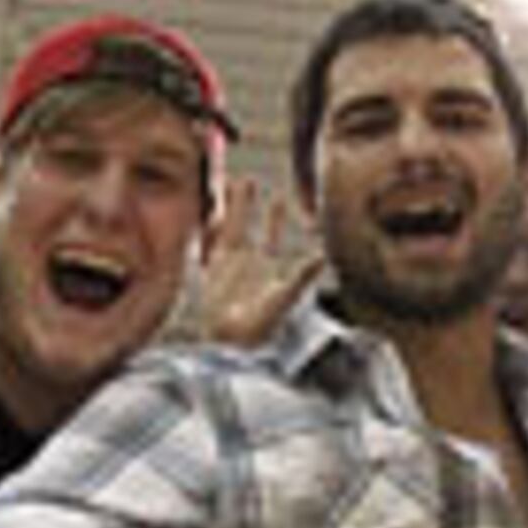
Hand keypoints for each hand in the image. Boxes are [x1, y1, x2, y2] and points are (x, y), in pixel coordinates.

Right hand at [196, 177, 321, 348]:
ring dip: (224, 211)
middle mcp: (243, 269)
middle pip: (244, 229)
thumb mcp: (285, 298)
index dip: (274, 219)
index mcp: (265, 273)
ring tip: (226, 187)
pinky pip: (205, 247)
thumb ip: (302, 276)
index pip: (270, 239)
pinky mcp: (205, 275)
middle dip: (246, 205)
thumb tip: (322, 255)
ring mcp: (221, 271)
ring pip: (223, 233)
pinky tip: (207, 213)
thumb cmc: (259, 329)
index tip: (278, 198)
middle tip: (248, 180)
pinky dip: (206, 230)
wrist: (229, 347)